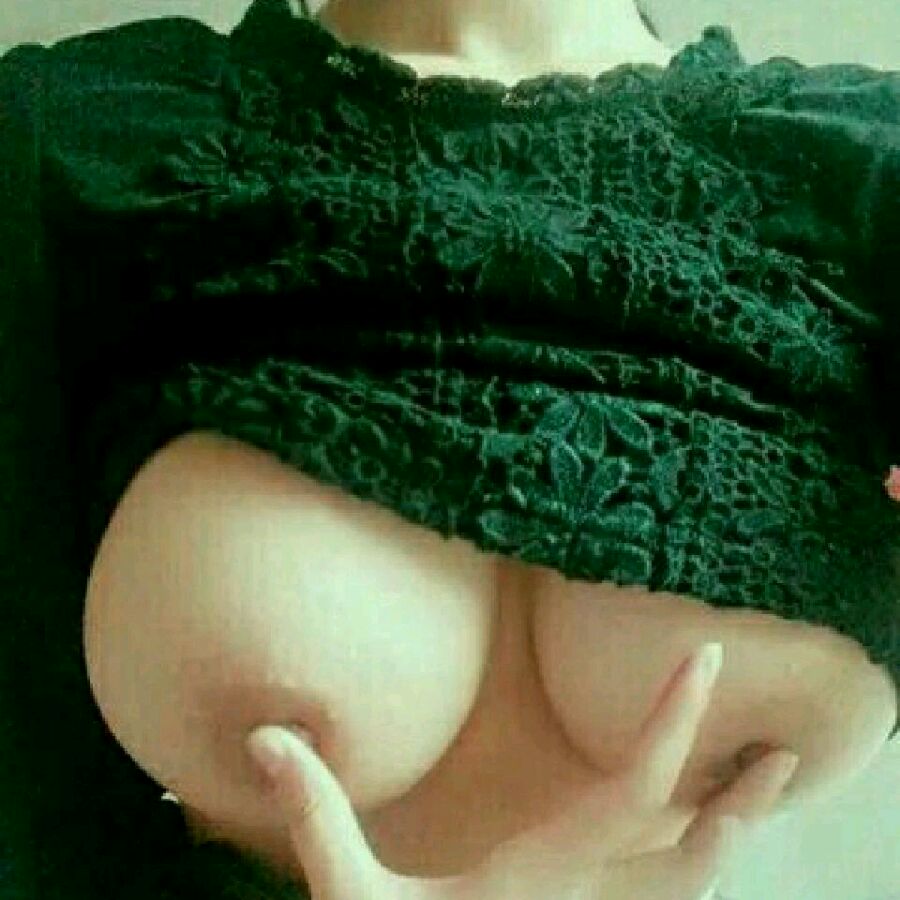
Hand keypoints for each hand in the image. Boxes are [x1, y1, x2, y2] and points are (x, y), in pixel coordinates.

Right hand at [246, 643, 799, 898]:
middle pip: (683, 847)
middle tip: (785, 753)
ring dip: (726, 834)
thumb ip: (316, 815)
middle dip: (734, 796)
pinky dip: (692, 868)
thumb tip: (266, 735)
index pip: (624, 792)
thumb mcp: (350, 898)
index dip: (667, 722)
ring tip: (765, 786)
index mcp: (536, 874)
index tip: (705, 659)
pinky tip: (701, 848)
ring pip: (683, 884)